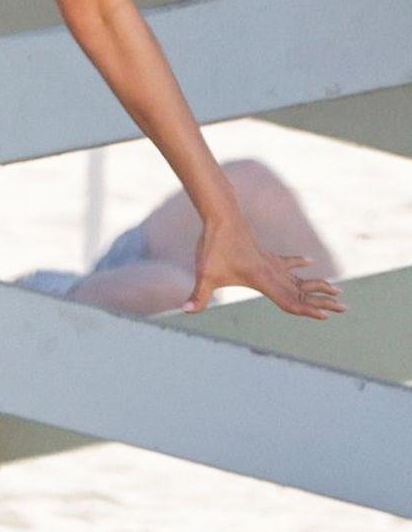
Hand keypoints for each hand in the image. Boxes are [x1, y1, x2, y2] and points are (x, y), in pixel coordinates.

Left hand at [181, 214, 346, 319]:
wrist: (221, 215)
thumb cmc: (213, 246)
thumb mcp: (205, 274)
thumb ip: (198, 295)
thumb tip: (186, 311)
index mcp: (263, 279)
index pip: (289, 301)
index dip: (307, 310)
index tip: (326, 316)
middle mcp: (273, 271)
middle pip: (302, 291)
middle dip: (323, 301)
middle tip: (345, 309)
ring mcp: (271, 261)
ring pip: (299, 277)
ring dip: (317, 285)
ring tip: (338, 291)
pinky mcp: (265, 253)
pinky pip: (287, 261)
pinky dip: (298, 264)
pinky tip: (310, 261)